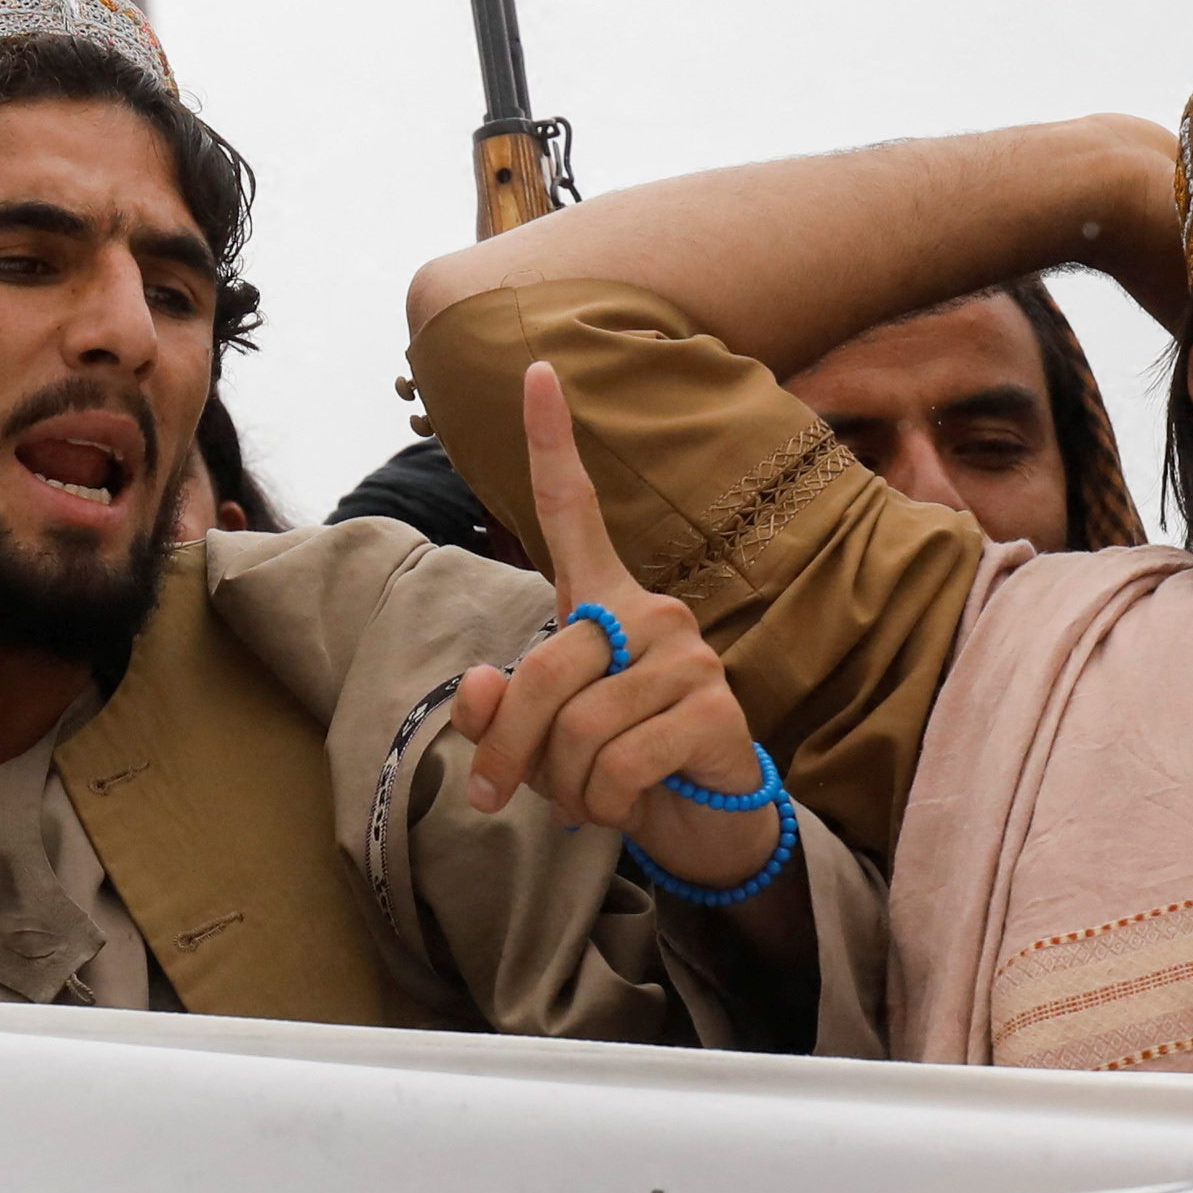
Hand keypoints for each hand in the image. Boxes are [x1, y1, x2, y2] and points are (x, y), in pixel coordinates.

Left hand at [444, 361, 780, 885]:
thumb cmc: (615, 766)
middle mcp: (652, 612)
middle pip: (544, 668)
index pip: (572, 509)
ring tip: (591, 796)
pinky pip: (618, 763)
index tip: (537, 370)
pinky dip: (602, 803)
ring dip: (564, 785)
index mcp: (605, 602)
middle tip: (505, 794)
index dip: (552, 442)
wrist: (703, 822)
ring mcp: (688, 656)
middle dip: (512, 749)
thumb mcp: (539, 740)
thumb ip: (498, 712)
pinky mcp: (714, 710)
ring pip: (577, 728)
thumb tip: (478, 688)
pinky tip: (627, 804)